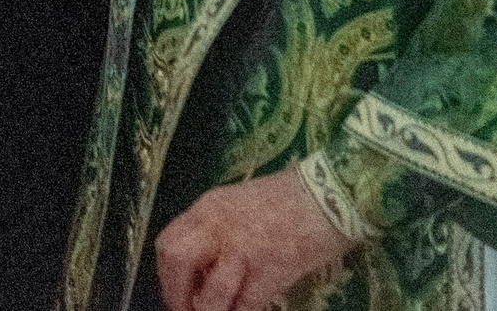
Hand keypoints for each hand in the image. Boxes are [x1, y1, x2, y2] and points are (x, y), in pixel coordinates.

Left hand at [155, 167, 355, 310]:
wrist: (329, 196)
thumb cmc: (287, 202)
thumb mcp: (237, 205)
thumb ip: (214, 232)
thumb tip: (200, 270)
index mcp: (208, 209)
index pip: (168, 243)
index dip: (167, 276)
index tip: (176, 294)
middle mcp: (218, 226)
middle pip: (176, 262)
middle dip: (177, 295)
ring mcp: (244, 249)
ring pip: (210, 295)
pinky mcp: (272, 270)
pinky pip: (246, 305)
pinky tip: (245, 310)